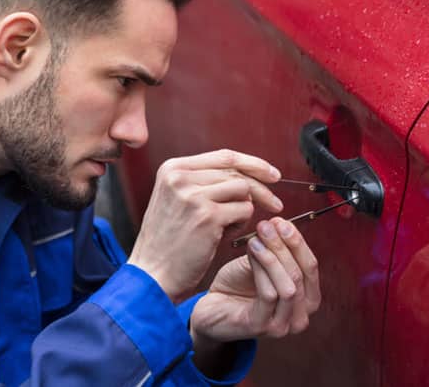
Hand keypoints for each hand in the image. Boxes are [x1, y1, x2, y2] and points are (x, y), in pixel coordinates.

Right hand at [127, 150, 283, 301]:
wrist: (152, 274)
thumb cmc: (169, 241)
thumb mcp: (177, 200)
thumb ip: (204, 182)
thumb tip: (247, 173)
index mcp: (173, 168)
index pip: (224, 156)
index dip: (253, 163)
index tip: (271, 173)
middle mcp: (181, 176)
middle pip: (237, 172)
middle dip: (261, 188)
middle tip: (276, 203)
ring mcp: (193, 195)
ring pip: (243, 189)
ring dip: (246, 208)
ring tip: (232, 225)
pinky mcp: (207, 216)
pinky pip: (244, 210)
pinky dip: (242, 223)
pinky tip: (227, 234)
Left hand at [190, 217, 320, 347]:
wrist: (211, 306)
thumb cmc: (237, 285)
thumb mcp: (262, 262)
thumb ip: (275, 248)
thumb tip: (280, 223)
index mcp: (306, 299)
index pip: (311, 266)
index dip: (298, 242)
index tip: (282, 222)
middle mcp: (299, 317)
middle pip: (302, 275)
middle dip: (285, 246)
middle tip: (267, 225)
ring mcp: (282, 325)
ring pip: (289, 286)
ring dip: (273, 257)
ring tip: (256, 238)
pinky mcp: (261, 327)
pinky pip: (269, 295)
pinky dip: (262, 269)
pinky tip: (252, 251)